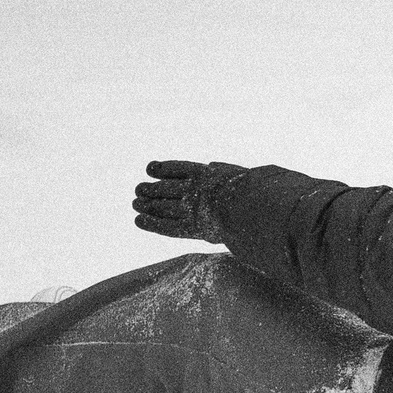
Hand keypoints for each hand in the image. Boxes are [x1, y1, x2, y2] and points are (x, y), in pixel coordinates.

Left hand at [131, 160, 245, 242]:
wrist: (252, 206)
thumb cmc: (256, 191)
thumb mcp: (241, 174)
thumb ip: (225, 170)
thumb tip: (212, 165)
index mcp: (207, 174)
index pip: (179, 169)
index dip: (163, 169)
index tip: (150, 168)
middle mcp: (195, 190)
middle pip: (167, 188)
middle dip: (151, 189)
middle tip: (138, 189)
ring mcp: (193, 208)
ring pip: (164, 205)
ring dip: (147, 203)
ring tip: (136, 202)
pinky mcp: (193, 227)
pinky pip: (168, 226)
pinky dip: (152, 223)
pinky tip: (139, 221)